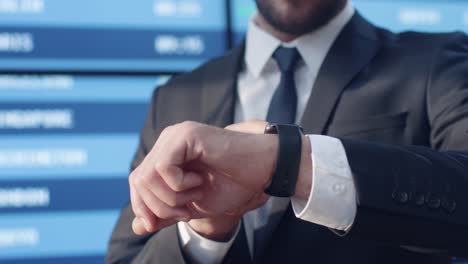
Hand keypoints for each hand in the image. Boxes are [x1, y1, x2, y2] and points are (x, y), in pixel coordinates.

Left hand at [129, 120, 275, 235]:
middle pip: (138, 180)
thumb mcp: (191, 206)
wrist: (261, 171)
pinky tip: (199, 181)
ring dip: (171, 198)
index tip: (158, 223)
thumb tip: (136, 227)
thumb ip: (164, 213)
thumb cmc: (231, 185)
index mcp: (167, 155)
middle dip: (159, 207)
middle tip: (186, 210)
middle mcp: (167, 141)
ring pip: (147, 176)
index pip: (137, 181)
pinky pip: (163, 167)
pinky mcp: (186, 135)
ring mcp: (175, 135)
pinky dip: (179, 185)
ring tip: (195, 194)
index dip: (143, 207)